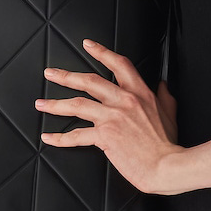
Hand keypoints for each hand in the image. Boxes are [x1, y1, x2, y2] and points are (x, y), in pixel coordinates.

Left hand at [36, 39, 183, 194]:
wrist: (167, 165)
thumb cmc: (167, 143)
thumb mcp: (169, 112)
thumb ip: (164, 95)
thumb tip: (162, 84)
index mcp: (139, 92)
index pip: (118, 64)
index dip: (101, 52)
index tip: (87, 45)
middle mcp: (123, 101)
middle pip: (89, 81)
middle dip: (66, 76)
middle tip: (50, 73)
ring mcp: (112, 117)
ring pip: (77, 104)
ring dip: (55, 104)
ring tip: (41, 104)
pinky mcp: (104, 136)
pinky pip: (76, 135)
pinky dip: (60, 138)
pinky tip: (49, 137)